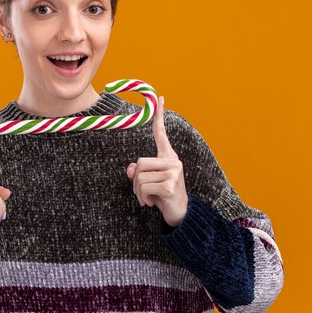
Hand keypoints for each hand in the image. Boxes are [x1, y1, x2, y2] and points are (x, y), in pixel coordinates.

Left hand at [126, 96, 187, 226]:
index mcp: (168, 157)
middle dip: (135, 181)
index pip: (161, 134)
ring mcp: (173, 172)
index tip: (160, 98)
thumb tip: (131, 170)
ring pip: (139, 177)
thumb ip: (138, 172)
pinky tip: (151, 204)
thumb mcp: (148, 182)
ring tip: (148, 200)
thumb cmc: (163, 195)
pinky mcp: (170, 184)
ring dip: (138, 192)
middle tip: (143, 193)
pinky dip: (143, 198)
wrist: (180, 214)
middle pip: (139, 163)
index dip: (159, 116)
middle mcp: (173, 161)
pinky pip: (144, 187)